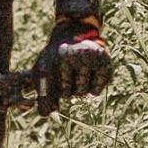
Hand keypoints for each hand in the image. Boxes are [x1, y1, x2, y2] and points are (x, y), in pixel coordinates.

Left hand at [32, 0, 112, 115]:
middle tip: (67, 74)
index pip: (54, 89)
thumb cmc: (56, 56)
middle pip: (69, 94)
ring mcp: (91, 58)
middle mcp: (75, 56)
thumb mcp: (44, 69)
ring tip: (78, 72)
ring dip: (80, 88)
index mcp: (58, 57)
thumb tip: (45, 114)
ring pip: (83, 93)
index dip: (49, 99)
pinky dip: (93, 88)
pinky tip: (89, 75)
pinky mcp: (105, 62)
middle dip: (67, 90)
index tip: (48, 106)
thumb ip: (43, 92)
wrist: (74, 32)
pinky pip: (97, 90)